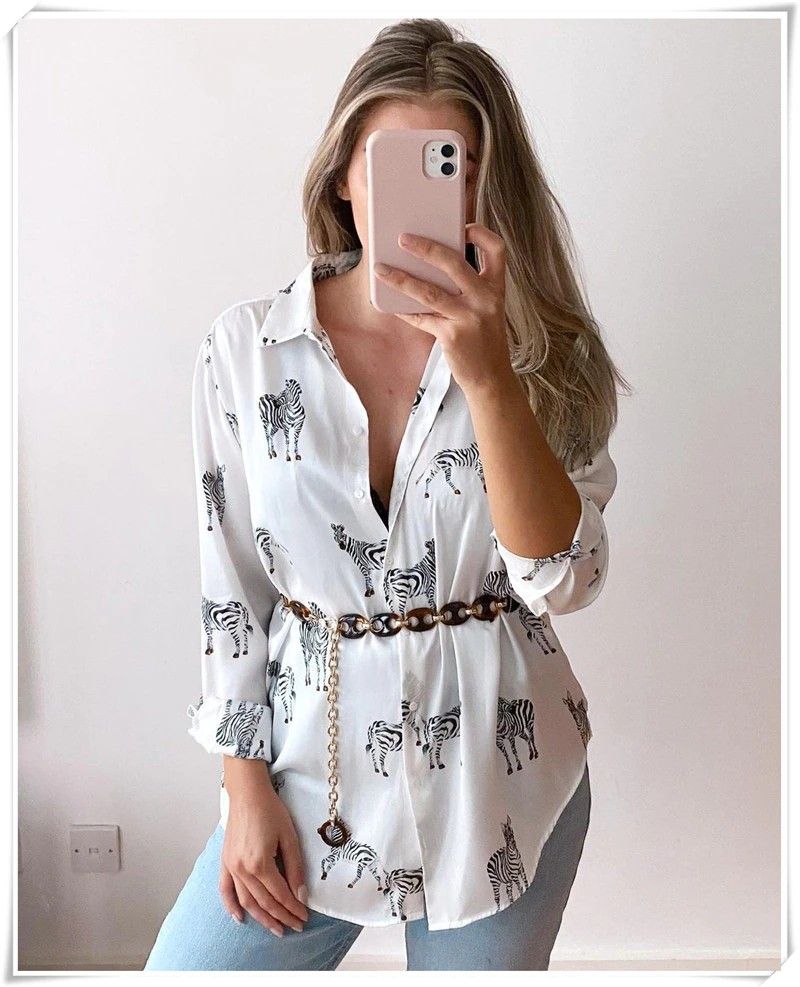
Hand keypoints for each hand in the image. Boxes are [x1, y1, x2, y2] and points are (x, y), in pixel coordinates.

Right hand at [219, 779, 309, 936]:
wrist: (247, 793)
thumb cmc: (271, 810)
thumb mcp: (290, 837)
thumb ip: (295, 868)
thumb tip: (301, 894)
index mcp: (260, 863)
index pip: (280, 895)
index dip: (294, 908)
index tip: (305, 917)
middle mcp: (242, 869)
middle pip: (264, 902)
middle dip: (282, 916)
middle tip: (296, 926)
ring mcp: (231, 867)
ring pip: (246, 901)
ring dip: (261, 918)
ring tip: (276, 928)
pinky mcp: (225, 862)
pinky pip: (225, 890)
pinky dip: (231, 906)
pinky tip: (240, 918)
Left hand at [372, 223, 515, 393]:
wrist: (491, 378)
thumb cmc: (484, 341)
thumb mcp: (486, 310)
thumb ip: (469, 288)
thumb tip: (431, 267)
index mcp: (495, 289)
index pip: (497, 251)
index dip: (482, 234)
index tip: (464, 227)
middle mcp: (485, 299)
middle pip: (454, 263)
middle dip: (426, 248)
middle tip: (404, 239)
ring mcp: (469, 318)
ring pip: (429, 291)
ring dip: (401, 279)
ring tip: (381, 269)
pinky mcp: (452, 336)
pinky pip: (421, 318)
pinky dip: (404, 310)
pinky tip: (389, 303)